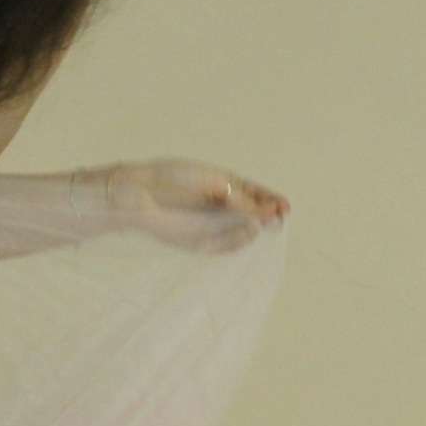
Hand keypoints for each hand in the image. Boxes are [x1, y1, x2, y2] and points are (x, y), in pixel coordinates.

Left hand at [99, 158, 288, 251]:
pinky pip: (223, 246)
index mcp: (222, 186)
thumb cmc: (173, 179)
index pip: (253, 194)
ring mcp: (208, 227)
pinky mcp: (197, 243)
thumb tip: (266, 209)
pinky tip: (250, 230)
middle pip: (250, 216)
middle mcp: (218, 209)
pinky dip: (238, 240)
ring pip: (239, 233)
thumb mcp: (213, 182)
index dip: (270, 200)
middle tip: (280, 216)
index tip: (285, 205)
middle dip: (267, 216)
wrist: (140, 192)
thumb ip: (239, 198)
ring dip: (254, 229)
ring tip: (265, 221)